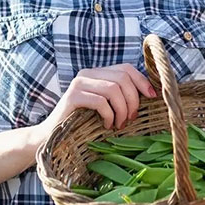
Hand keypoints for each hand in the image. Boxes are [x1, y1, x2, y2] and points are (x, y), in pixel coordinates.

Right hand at [30, 64, 156, 148]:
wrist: (52, 135)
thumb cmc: (82, 122)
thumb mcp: (105, 105)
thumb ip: (119, 96)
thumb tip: (149, 94)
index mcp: (96, 73)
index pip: (126, 68)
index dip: (142, 81)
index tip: (152, 97)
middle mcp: (87, 73)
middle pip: (122, 78)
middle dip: (133, 100)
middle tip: (131, 118)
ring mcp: (78, 83)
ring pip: (113, 89)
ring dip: (122, 110)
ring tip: (119, 124)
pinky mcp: (72, 97)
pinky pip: (101, 102)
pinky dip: (109, 115)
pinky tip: (107, 125)